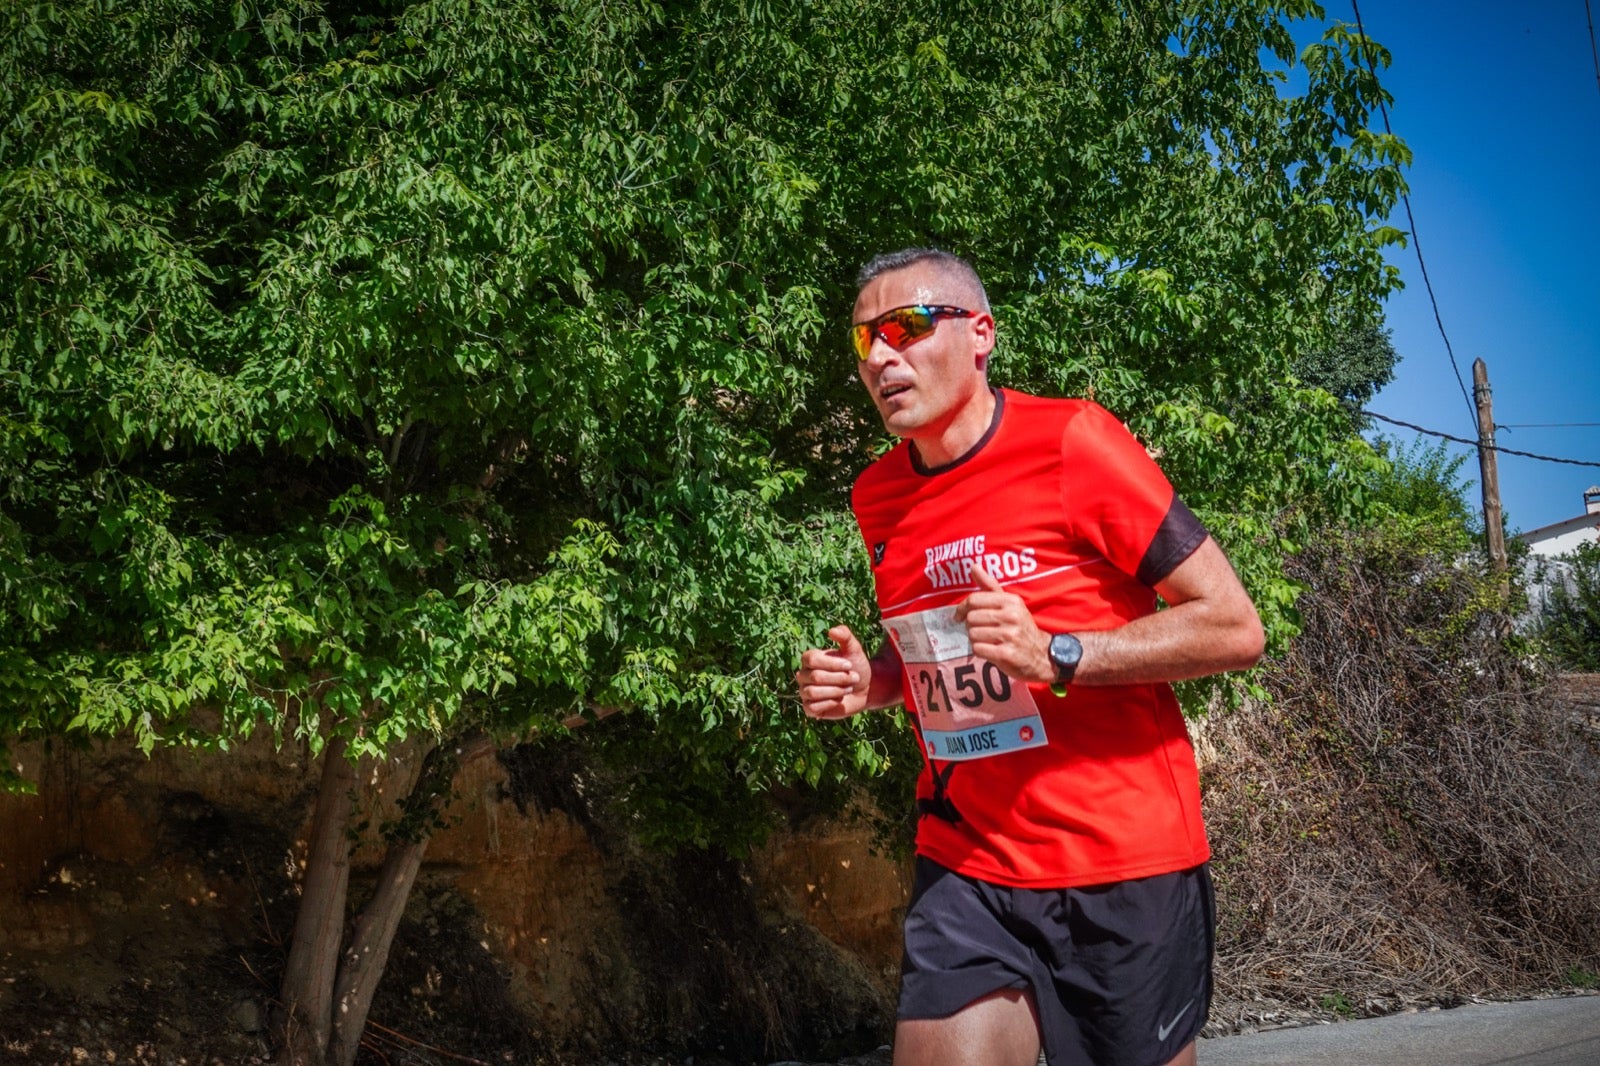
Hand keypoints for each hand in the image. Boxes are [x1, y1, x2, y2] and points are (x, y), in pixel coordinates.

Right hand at [796, 625, 871, 718]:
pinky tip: (839, 699)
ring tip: (849, 688)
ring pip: (813, 693)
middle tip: (854, 678)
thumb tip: (831, 631)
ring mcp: (805, 692)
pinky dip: (830, 703)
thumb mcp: (854, 649)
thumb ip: (844, 636)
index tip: (849, 665)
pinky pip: (812, 707)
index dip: (832, 664)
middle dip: (839, 679)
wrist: (866, 688)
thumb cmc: (857, 667)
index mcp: (809, 659)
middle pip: (815, 677)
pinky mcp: (810, 708)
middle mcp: (803, 675)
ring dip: (836, 691)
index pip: (811, 659)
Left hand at [954, 564, 1054, 683]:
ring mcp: (1010, 635)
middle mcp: (1011, 616)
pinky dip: (980, 651)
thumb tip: (973, 566)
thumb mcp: (1010, 604)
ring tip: (988, 640)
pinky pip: (978, 649)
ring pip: (973, 634)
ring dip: (976, 639)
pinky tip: (990, 650)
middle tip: (981, 630)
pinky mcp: (1006, 654)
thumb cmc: (1020, 627)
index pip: (974, 599)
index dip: (961, 608)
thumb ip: (990, 586)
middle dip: (971, 626)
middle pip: (971, 618)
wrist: (1041, 654)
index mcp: (1011, 601)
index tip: (959, 616)